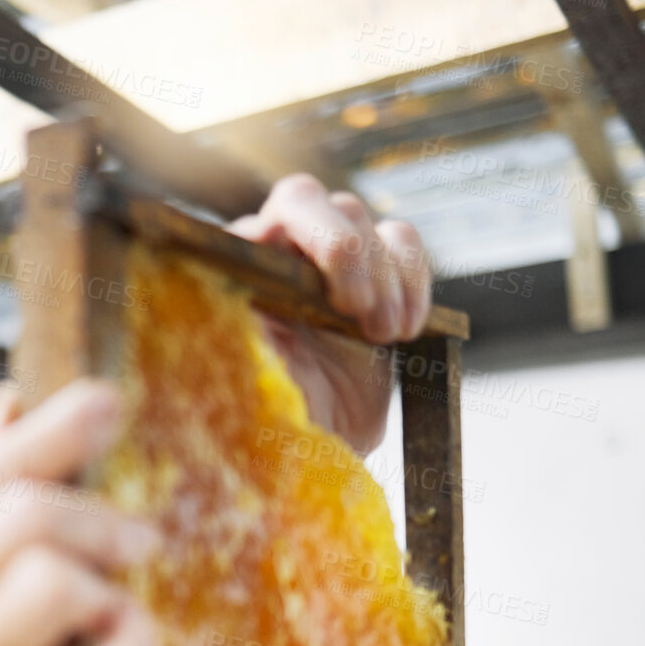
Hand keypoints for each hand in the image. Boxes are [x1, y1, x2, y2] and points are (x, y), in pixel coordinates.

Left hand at [230, 174, 432, 454]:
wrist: (323, 447)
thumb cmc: (274, 418)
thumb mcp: (250, 386)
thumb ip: (240, 338)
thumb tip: (243, 297)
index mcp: (232, 276)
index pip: (247, 221)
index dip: (282, 242)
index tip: (317, 293)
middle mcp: (273, 254)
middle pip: (303, 198)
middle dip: (339, 247)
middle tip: (354, 308)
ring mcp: (326, 257)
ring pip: (357, 214)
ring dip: (379, 275)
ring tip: (380, 335)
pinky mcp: (378, 271)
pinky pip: (402, 239)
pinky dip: (413, 279)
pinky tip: (405, 329)